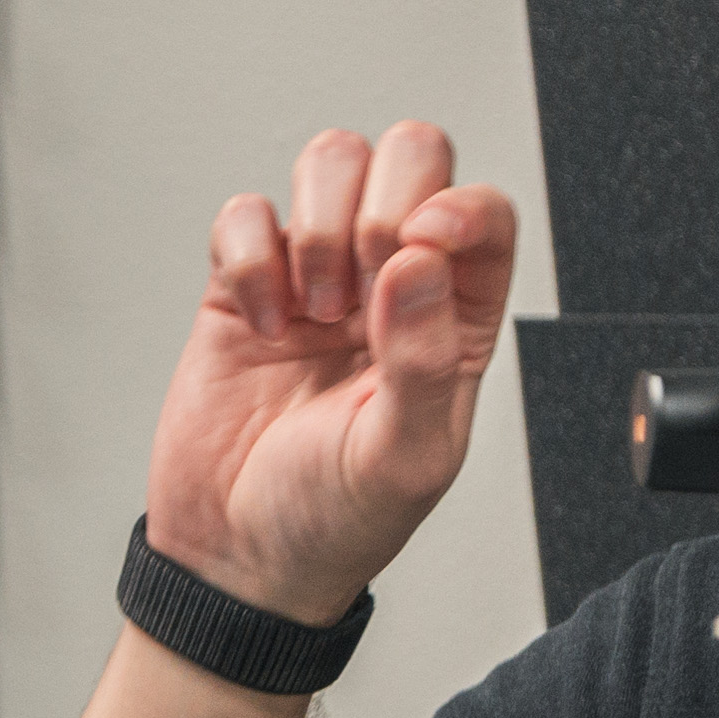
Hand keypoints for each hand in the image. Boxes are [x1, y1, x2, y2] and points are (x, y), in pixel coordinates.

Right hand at [143, 123, 518, 627]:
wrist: (235, 560)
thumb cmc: (334, 523)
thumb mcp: (403, 459)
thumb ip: (423, 359)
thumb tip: (422, 260)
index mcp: (455, 323)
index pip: (483, 214)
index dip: (458, 208)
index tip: (420, 247)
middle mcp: (393, 285)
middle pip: (411, 157)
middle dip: (380, 207)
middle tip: (357, 288)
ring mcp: (317, 278)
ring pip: (330, 162)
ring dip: (314, 225)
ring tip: (310, 309)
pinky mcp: (243, 285)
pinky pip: (245, 213)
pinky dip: (246, 257)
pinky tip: (260, 324)